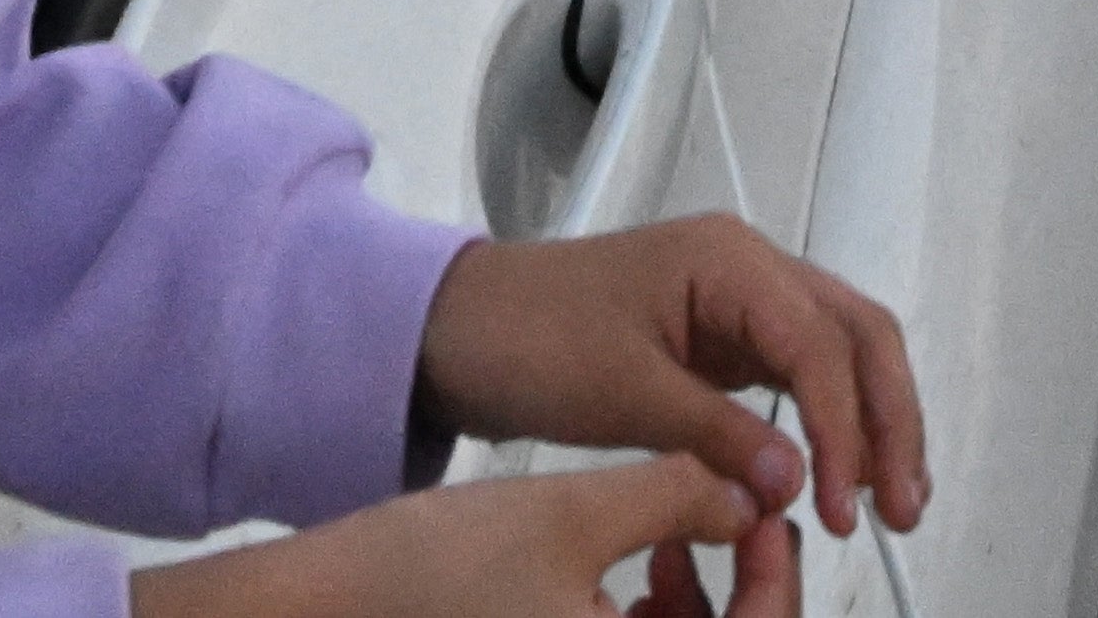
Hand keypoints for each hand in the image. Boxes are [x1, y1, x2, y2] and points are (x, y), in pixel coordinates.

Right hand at [138, 456, 777, 617]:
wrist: (322, 607)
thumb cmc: (433, 570)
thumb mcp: (574, 512)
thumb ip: (683, 496)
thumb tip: (754, 492)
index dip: (775, 579)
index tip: (765, 513)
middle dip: (741, 594)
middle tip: (731, 516)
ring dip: (699, 610)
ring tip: (665, 534)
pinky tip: (633, 567)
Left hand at [418, 216, 928, 543]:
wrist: (462, 327)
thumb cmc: (530, 338)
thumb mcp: (622, 391)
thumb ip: (715, 434)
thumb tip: (798, 483)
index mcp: (730, 260)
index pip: (820, 343)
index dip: (843, 427)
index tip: (842, 504)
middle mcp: (752, 269)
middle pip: (859, 335)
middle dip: (890, 420)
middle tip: (902, 508)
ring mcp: (745, 301)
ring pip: (844, 353)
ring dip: (875, 422)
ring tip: (893, 502)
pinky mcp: (730, 340)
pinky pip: (807, 375)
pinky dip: (835, 422)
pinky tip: (845, 474)